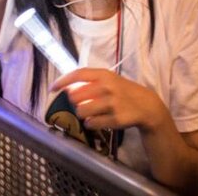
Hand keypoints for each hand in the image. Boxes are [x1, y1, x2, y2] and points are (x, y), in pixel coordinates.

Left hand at [51, 68, 168, 132]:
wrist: (145, 105)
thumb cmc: (122, 91)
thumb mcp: (109, 80)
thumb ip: (90, 82)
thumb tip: (67, 88)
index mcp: (104, 75)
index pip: (78, 74)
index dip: (63, 81)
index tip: (52, 88)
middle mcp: (107, 87)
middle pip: (75, 96)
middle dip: (75, 102)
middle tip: (81, 103)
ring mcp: (111, 104)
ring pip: (81, 111)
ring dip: (82, 114)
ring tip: (90, 113)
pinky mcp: (115, 119)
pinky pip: (91, 124)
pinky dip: (91, 123)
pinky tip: (97, 120)